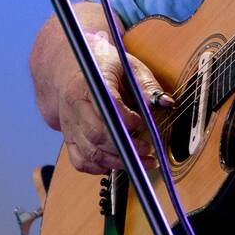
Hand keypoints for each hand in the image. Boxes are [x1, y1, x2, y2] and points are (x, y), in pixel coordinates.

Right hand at [58, 30, 168, 174]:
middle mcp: (75, 105)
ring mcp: (70, 124)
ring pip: (90, 153)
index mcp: (90, 83)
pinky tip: (117, 163)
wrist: (70, 69)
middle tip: (148, 150)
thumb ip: (147, 85)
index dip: (128, 120)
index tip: (144, 124)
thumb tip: (165, 102)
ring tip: (143, 161)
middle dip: (126, 147)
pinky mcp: (69, 138)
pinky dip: (99, 168)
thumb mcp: (128, 66)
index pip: (108, 106)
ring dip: (119, 162)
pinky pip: (80, 161)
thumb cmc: (103, 66)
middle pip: (97, 135)